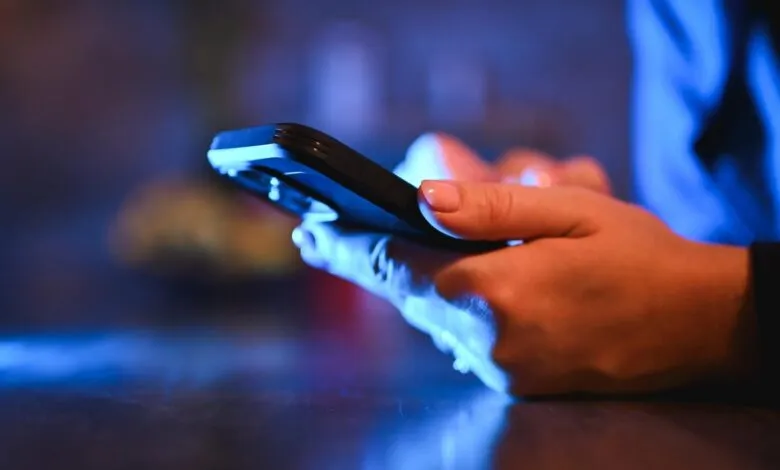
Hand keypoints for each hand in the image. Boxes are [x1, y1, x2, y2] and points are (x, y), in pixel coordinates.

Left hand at [293, 134, 751, 395]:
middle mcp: (490, 340)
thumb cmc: (637, 256)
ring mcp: (503, 369)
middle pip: (407, 295)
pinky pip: (465, 340)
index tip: (310, 234)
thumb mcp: (569, 211)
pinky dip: (449, 310)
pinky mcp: (519, 382)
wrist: (699, 323)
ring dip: (409, 286)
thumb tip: (420, 199)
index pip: (397, 265)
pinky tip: (450, 288)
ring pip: (434, 318)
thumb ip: (488, 209)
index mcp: (496, 290)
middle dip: (369, 265)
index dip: (348, 248)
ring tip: (380, 253)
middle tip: (322, 239)